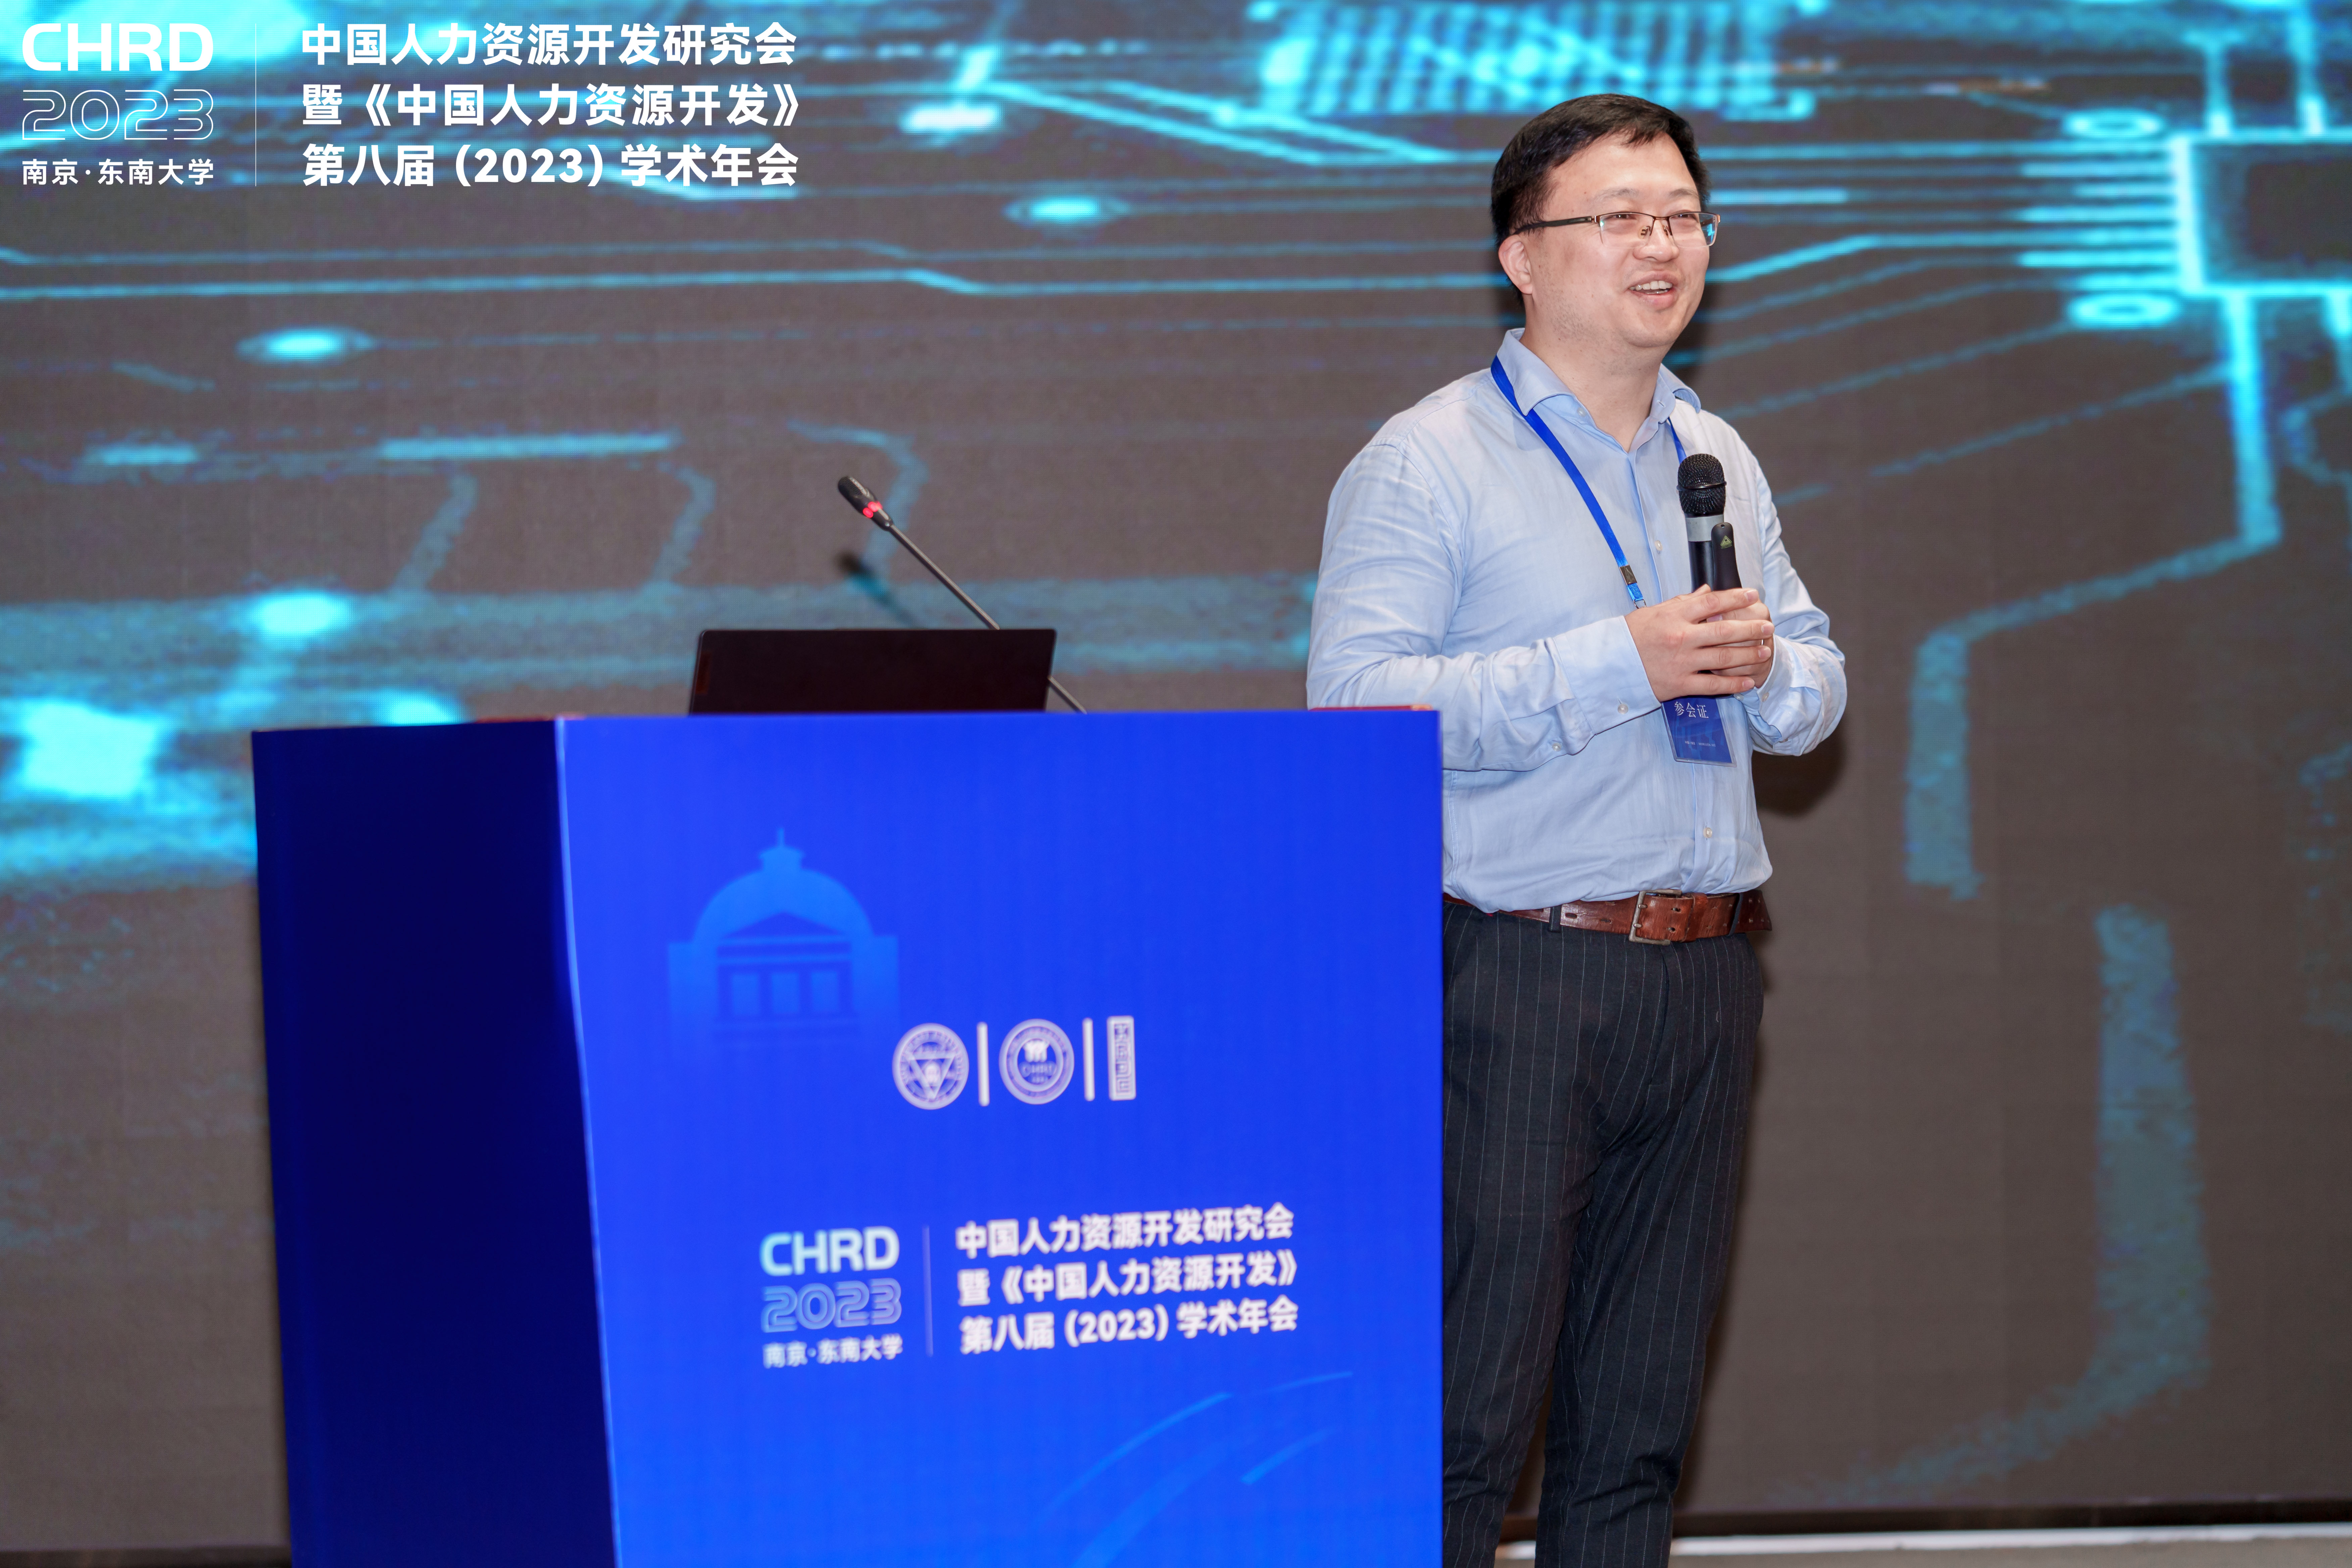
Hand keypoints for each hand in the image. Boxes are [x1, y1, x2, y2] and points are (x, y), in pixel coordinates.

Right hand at [1626, 588, 1773, 700]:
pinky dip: (1732, 684)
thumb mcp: (1654, 612)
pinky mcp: (1678, 685)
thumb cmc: (1630, 636)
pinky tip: (1748, 681)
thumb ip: (1683, 603)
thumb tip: (1708, 591)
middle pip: (1724, 630)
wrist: (1608, 665)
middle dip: (1751, 628)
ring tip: (1764, 651)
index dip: (1736, 598)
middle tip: (1768, 626)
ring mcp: (1681, 662)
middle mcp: (1680, 637)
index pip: (1712, 602)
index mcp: (1673, 616)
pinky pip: (1712, 686)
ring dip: (1748, 655)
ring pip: (1723, 658)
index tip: (1753, 595)